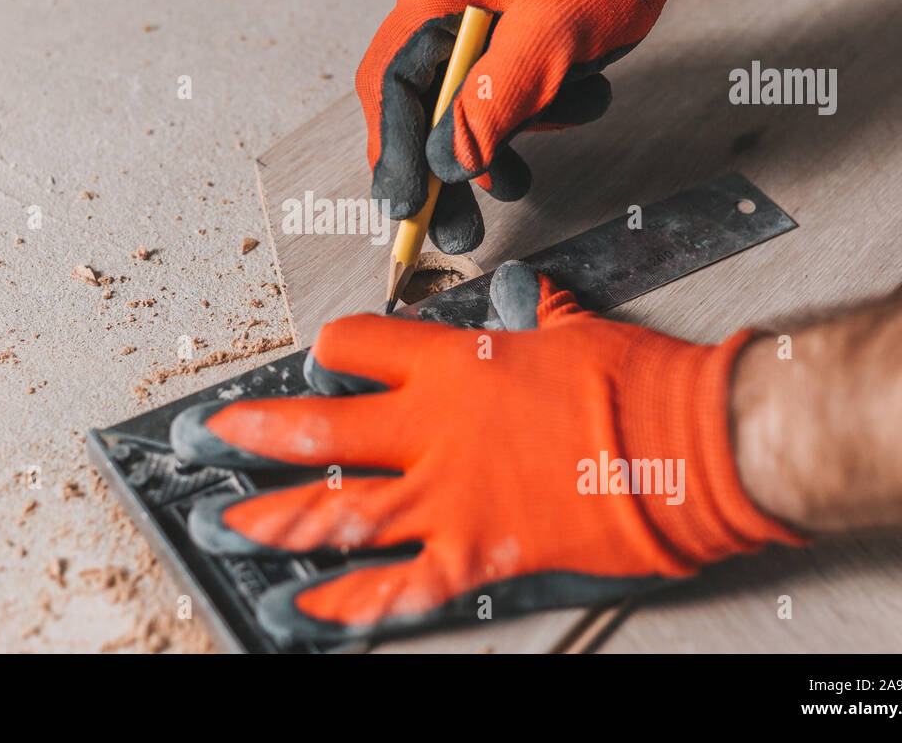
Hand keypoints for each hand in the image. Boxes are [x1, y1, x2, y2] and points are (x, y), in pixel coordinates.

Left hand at [171, 262, 799, 646]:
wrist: (698, 442)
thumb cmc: (639, 381)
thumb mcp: (571, 327)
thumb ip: (528, 313)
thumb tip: (518, 293)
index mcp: (453, 364)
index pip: (357, 346)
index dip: (331, 351)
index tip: (318, 362)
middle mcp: (433, 429)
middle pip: (317, 429)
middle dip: (249, 432)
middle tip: (203, 436)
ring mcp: (449, 496)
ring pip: (335, 511)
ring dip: (270, 519)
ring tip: (218, 524)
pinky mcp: (477, 554)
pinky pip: (396, 587)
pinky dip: (346, 603)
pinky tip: (302, 609)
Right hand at [355, 0, 718, 253]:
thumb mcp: (553, 32)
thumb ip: (497, 96)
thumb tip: (451, 161)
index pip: (390, 84)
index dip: (393, 149)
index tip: (406, 206)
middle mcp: (442, 11)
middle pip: (420, 107)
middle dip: (444, 169)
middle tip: (456, 230)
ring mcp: (473, 29)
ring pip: (466, 112)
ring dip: (505, 142)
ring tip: (531, 170)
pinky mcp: (505, 45)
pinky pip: (505, 100)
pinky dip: (540, 114)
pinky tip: (581, 94)